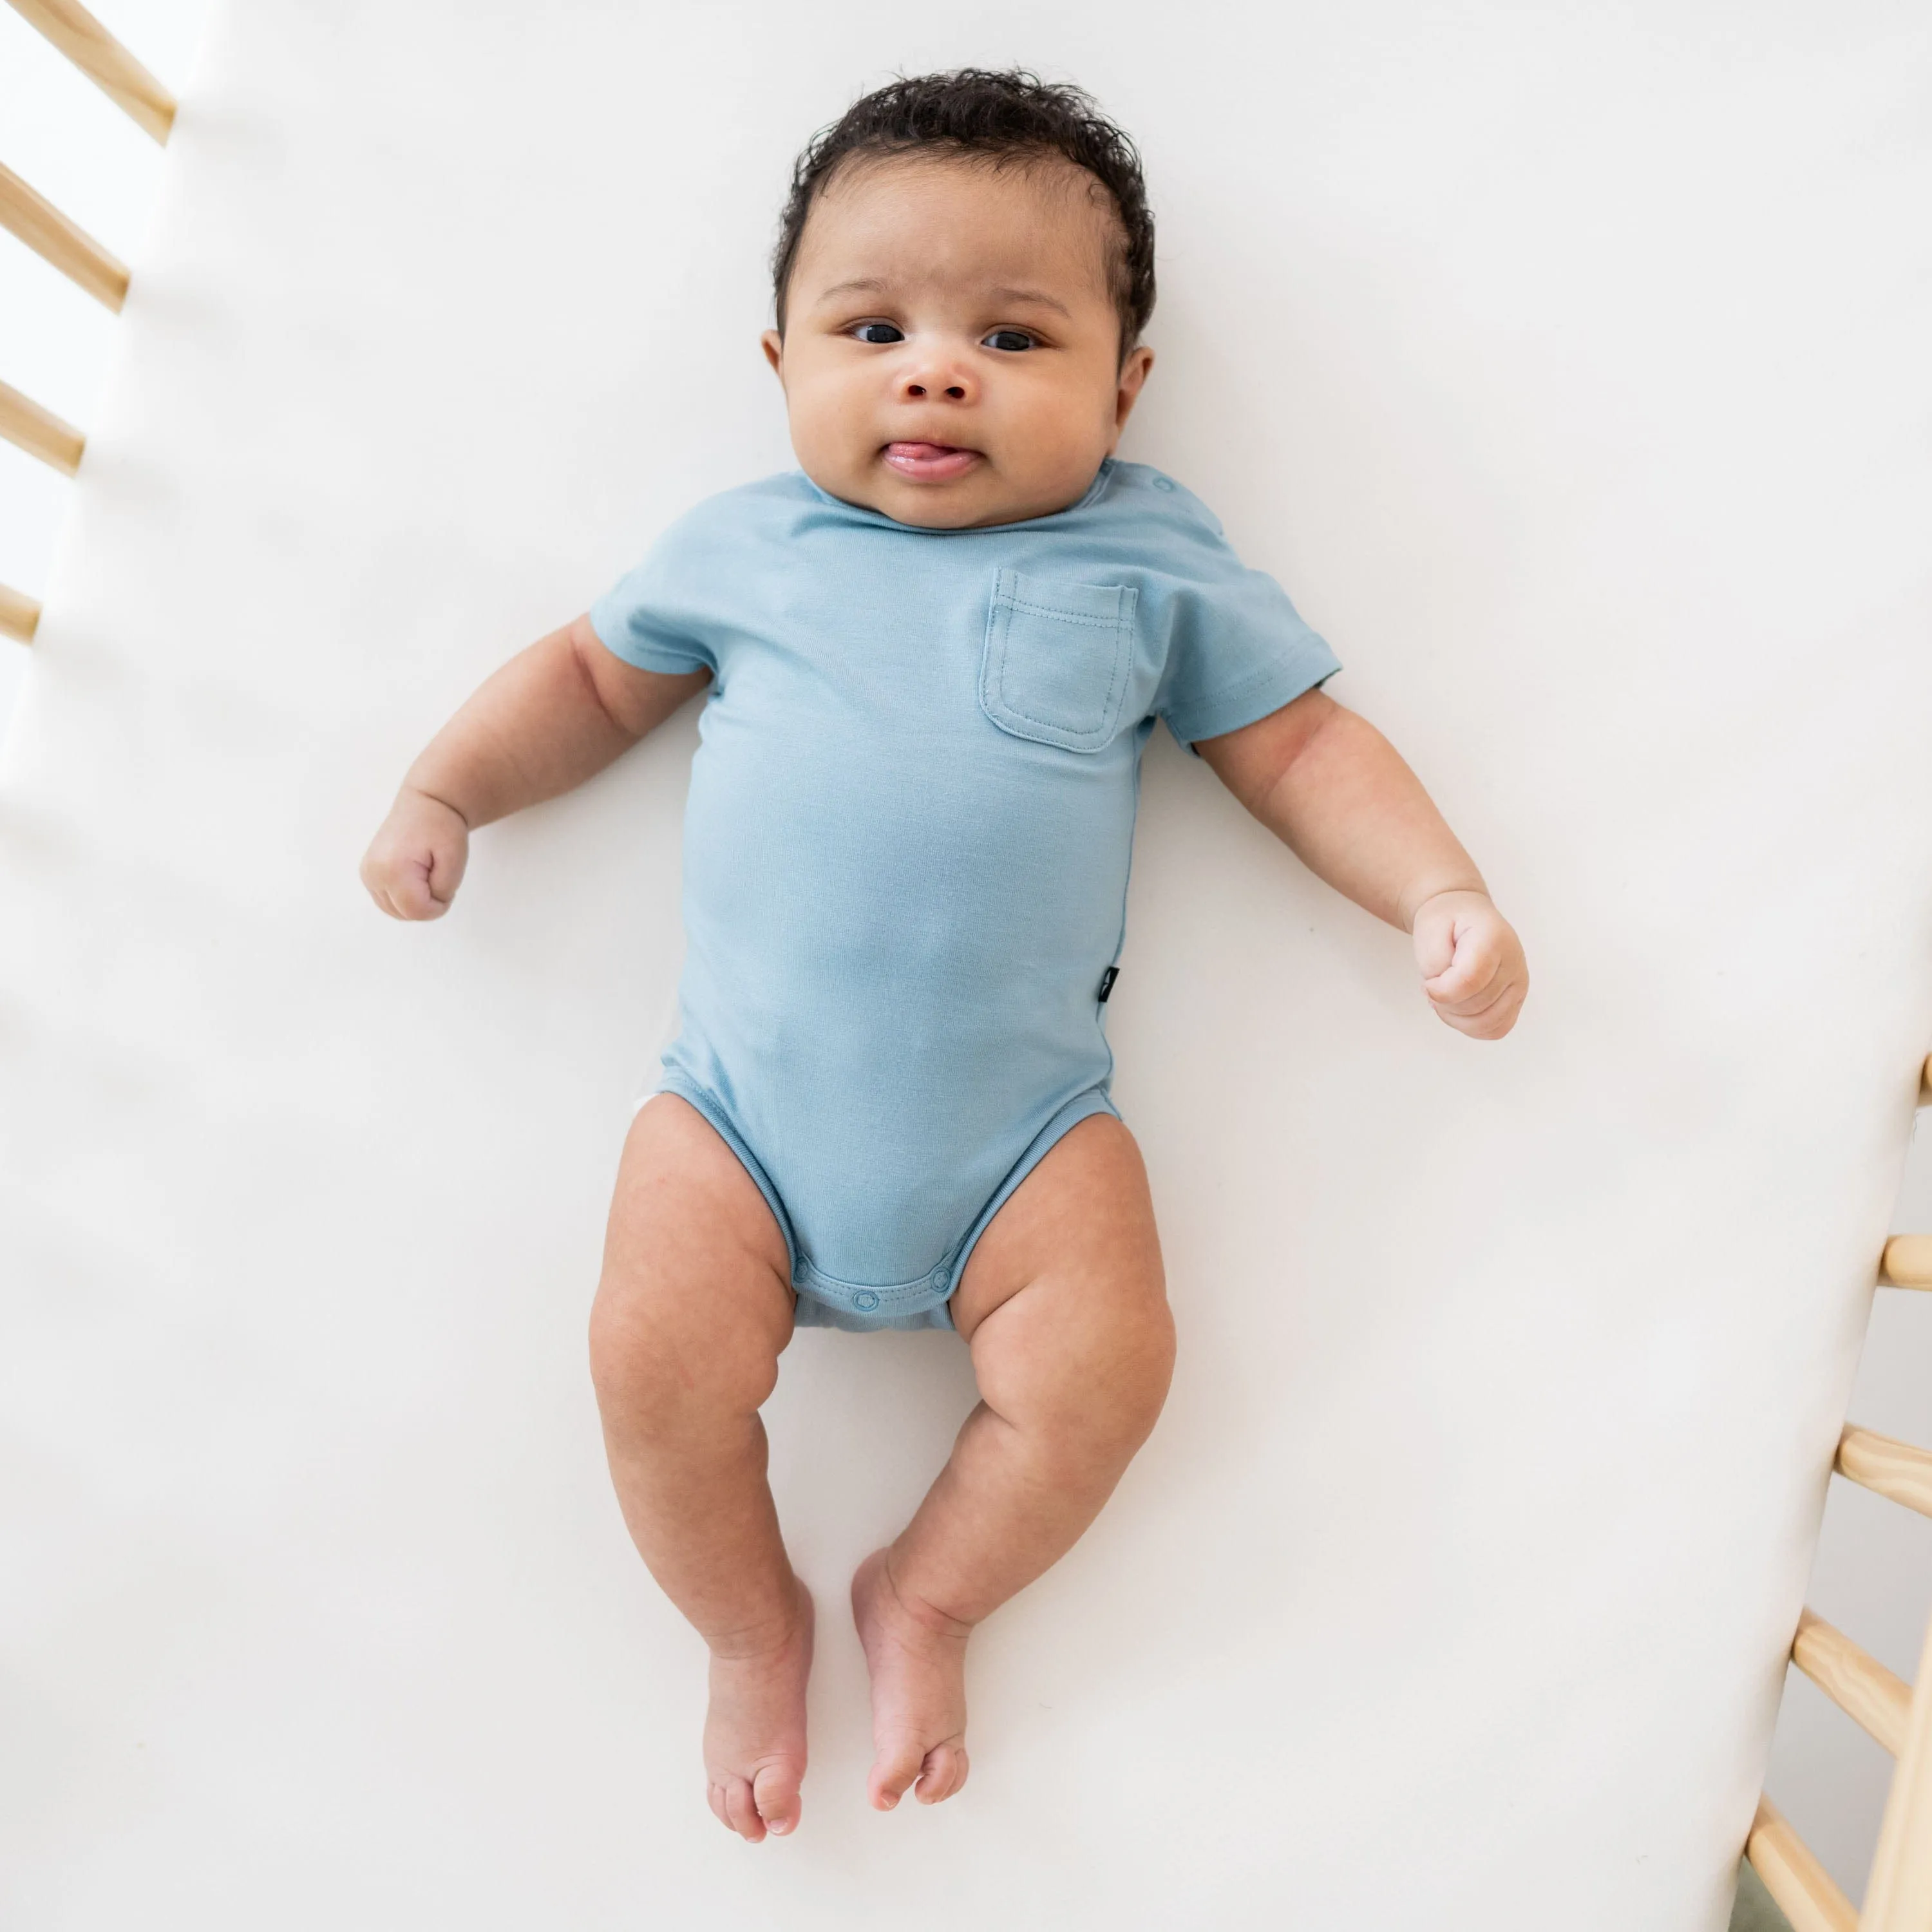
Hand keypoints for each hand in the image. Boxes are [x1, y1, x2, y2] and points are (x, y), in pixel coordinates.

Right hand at [359, 786, 469, 919]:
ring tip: (426, 873)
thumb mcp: (454, 861)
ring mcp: (367, 874)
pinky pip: (389, 902)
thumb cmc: (442, 828)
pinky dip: (405, 897)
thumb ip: (442, 892)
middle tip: (437, 874)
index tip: (446, 881)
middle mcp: (373, 873)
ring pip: (396, 911)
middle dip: (428, 903)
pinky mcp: (368, 875)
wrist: (427, 804)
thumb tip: (426, 909)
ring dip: (417, 901)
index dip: (440, 904)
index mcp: (392, 869)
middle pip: (405, 914)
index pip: (418, 912)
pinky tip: (415, 878)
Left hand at [1410, 890, 1526, 1039]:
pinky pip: (1497, 1029)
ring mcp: (1519, 982)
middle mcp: (1514, 962)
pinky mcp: (1516, 999)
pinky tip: (1458, 1007)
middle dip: (1445, 1003)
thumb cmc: (1447, 921)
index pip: (1469, 981)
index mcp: (1493, 938)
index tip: (1428, 983)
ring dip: (1456, 1017)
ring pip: (1487, 1023)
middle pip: (1475, 1006)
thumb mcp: (1429, 929)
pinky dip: (1471, 1026)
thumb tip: (1442, 995)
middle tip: (1434, 985)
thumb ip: (1434, 963)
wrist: (1465, 914)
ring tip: (1445, 997)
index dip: (1441, 991)